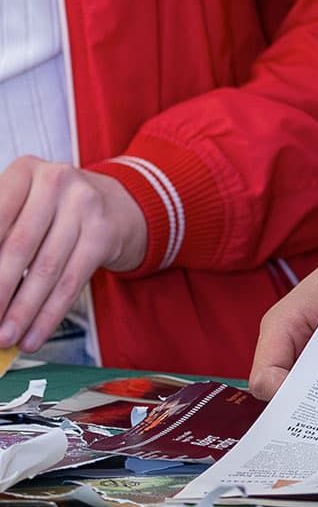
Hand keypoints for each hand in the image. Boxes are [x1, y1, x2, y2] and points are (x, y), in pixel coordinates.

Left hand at [0, 159, 147, 351]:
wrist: (116, 204)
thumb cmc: (56, 208)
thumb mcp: (23, 203)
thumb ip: (1, 233)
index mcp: (25, 170)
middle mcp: (57, 181)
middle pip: (19, 246)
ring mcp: (85, 206)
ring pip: (46, 270)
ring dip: (22, 312)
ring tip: (6, 336)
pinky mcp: (103, 234)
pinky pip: (71, 283)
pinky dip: (49, 315)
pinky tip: (34, 334)